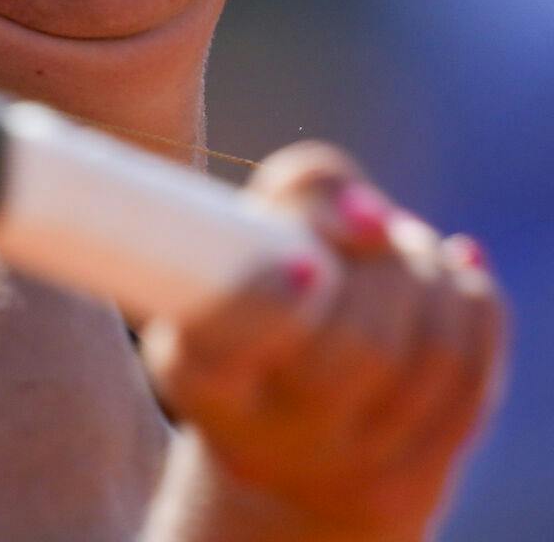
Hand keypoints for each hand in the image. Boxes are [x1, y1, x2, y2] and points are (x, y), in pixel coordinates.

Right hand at [139, 142, 507, 539]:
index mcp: (196, 377)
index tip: (304, 266)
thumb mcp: (243, 243)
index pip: (228, 347)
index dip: (271, 304)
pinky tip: (450, 280)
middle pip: (364, 346)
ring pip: (435, 355)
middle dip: (388, 267)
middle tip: (373, 232)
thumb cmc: (261, 306)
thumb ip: (300, 194)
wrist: (280, 439)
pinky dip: (471, 305)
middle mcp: (265, 439)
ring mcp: (344, 464)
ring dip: (433, 278)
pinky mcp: (410, 476)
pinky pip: (476, 373)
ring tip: (406, 250)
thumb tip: (373, 218)